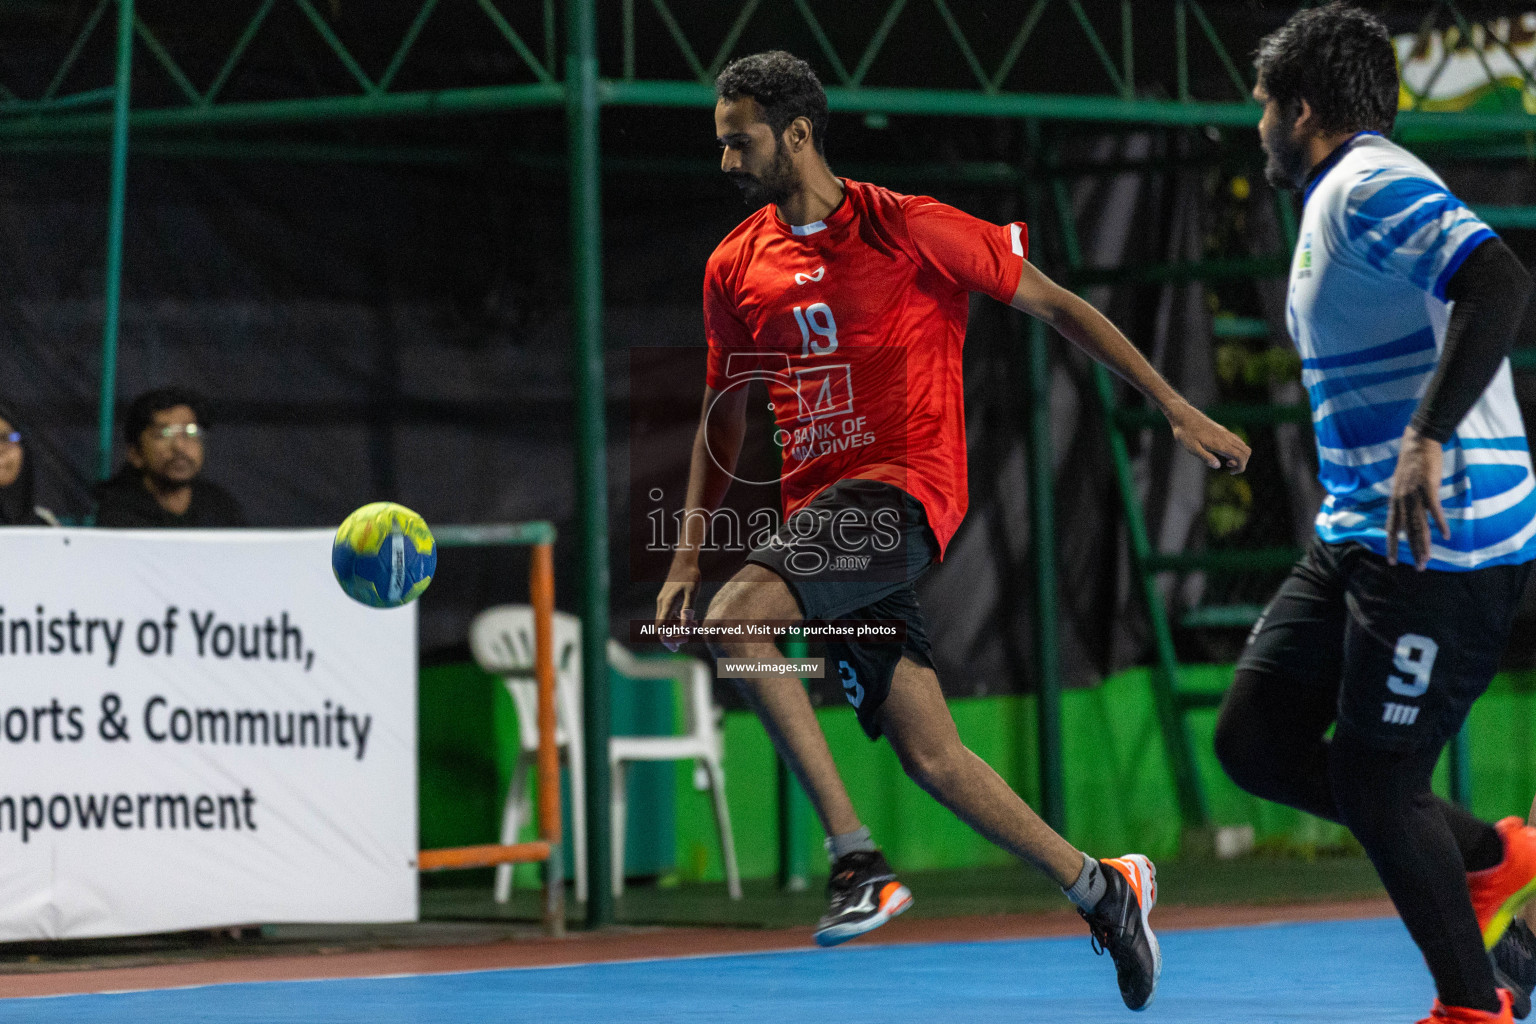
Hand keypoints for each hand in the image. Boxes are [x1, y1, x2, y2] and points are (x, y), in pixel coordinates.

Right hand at [655, 557, 701, 651]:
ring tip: (692, 628)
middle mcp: (662, 604)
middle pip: (661, 627)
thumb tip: (685, 629)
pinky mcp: (667, 599)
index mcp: (667, 604)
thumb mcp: (692, 594)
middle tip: (684, 642)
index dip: (666, 639)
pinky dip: (676, 621)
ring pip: (665, 621)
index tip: (677, 646)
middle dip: (671, 637)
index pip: (660, 628)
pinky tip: (689, 621)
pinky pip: (669, 615)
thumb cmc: (690, 577)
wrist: (685, 561)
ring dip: (675, 628)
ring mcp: (663, 601)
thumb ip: (688, 612)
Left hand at [1167, 402, 1250, 472]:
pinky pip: (1236, 440)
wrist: (1183, 416)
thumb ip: (1205, 457)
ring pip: (1242, 445)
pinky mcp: (1222, 430)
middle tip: (1229, 467)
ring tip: (1226, 461)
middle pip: (1246, 451)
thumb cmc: (1185, 433)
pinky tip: (1222, 452)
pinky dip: (1236, 449)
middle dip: (1242, 463)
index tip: (1230, 472)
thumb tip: (1218, 466)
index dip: (1241, 467)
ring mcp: (1225, 432)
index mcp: (1220, 443)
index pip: (1241, 456)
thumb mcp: (1192, 448)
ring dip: (1239, 455)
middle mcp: (1226, 437)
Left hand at [1385, 426, 1449, 569]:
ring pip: (1419, 524)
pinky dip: (1440, 523)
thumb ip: (1402, 501)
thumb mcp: (1400, 485)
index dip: (1391, 545)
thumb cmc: (1410, 464)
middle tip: (1419, 568)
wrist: (1417, 442)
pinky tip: (1446, 535)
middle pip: (1407, 531)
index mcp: (1394, 501)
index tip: (1392, 561)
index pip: (1391, 528)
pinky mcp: (1428, 487)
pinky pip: (1434, 509)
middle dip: (1412, 551)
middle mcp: (1402, 500)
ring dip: (1424, 543)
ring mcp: (1414, 494)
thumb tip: (1403, 516)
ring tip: (1428, 558)